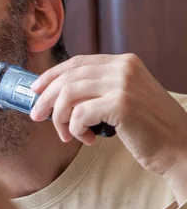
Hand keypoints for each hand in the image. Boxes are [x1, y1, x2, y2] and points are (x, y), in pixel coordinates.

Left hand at [31, 54, 186, 201]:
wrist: (180, 146)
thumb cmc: (149, 127)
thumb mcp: (125, 97)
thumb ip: (99, 89)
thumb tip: (57, 95)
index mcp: (124, 62)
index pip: (77, 62)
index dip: (52, 75)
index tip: (35, 89)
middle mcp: (123, 68)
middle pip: (68, 78)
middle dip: (46, 98)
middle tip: (36, 115)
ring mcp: (123, 84)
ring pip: (68, 96)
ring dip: (60, 119)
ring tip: (66, 135)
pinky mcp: (120, 104)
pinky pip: (79, 115)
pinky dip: (75, 129)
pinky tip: (87, 139)